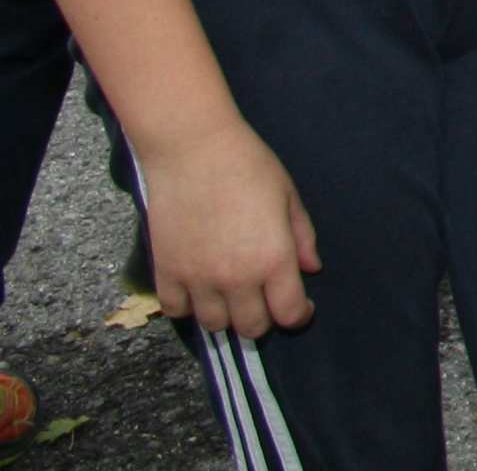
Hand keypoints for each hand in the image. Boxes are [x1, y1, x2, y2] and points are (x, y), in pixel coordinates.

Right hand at [138, 116, 321, 336]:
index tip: (300, 306)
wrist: (192, 149)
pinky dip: (188, 307)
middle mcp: (236, 278)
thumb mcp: (288, 197)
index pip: (289, 315)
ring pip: (214, 326)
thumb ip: (302, 237)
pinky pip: (177, 311)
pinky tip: (198, 290)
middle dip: (264, 318)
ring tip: (232, 294)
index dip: (299, 315)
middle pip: (252, 328)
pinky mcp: (167, 272)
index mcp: (273, 259)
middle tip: (265, 298)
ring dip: (227, 315)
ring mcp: (198, 278)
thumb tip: (310, 269)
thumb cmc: (248, 165)